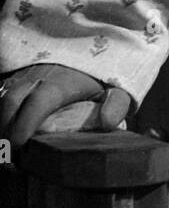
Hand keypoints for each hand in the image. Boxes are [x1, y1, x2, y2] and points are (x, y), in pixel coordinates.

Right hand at [0, 64, 130, 148]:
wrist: (94, 49)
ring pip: (3, 98)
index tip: (19, 146)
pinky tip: (7, 133)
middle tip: (9, 158)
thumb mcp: (117, 88)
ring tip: (6, 151)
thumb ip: (116, 105)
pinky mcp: (19, 79)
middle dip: (5, 129)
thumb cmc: (103, 77)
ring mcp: (26, 76)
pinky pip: (3, 94)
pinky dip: (2, 116)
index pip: (39, 100)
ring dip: (1, 124)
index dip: (25, 123)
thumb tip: (108, 123)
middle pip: (11, 101)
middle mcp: (40, 76)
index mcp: (64, 82)